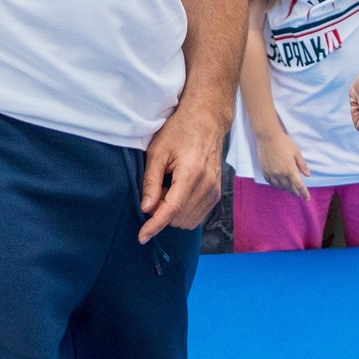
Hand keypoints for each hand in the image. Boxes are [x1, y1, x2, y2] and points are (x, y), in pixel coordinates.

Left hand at [136, 99, 223, 241]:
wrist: (207, 121)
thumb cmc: (179, 131)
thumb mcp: (157, 151)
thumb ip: (151, 181)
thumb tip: (146, 208)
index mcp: (191, 173)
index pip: (172, 209)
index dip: (155, 226)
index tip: (142, 237)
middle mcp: (207, 185)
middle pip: (178, 218)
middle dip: (161, 212)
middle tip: (155, 190)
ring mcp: (214, 191)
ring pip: (187, 221)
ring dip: (172, 213)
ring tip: (167, 188)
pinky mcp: (216, 194)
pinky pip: (196, 216)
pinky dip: (182, 211)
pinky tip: (177, 192)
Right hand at [253, 126, 310, 198]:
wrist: (268, 137)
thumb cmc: (284, 142)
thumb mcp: (296, 152)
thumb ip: (302, 164)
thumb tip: (307, 174)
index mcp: (290, 169)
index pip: (299, 185)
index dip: (304, 193)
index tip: (307, 199)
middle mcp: (280, 173)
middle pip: (289, 187)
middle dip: (294, 191)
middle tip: (298, 194)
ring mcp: (271, 173)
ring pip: (279, 186)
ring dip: (285, 189)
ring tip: (289, 190)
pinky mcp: (264, 170)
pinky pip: (270, 182)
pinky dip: (276, 185)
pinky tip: (278, 185)